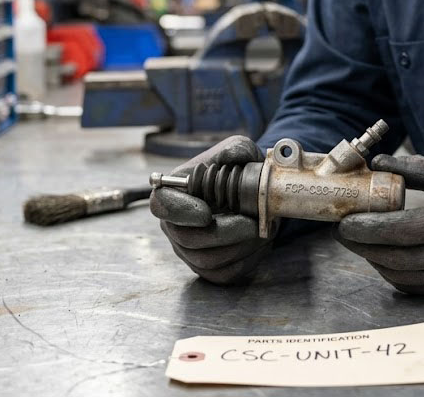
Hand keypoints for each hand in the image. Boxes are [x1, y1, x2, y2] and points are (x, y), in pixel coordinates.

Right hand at [150, 136, 275, 283]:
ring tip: (262, 229)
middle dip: (224, 233)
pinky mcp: (209, 269)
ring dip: (241, 246)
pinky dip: (248, 259)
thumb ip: (235, 150)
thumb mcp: (240, 150)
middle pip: (187, 239)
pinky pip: (224, 273)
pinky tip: (261, 241)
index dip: (180, 212)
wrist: (257, 195)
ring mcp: (189, 250)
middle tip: (253, 223)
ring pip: (207, 260)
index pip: (160, 205)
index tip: (206, 213)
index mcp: (175, 193)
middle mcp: (175, 225)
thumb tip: (230, 157)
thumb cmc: (240, 171)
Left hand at [334, 155, 423, 294]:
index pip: (403, 230)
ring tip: (359, 243)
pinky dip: (394, 274)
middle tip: (342, 232)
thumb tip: (379, 162)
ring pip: (403, 276)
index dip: (369, 229)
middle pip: (398, 257)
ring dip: (375, 261)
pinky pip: (417, 288)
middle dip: (363, 247)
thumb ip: (419, 168)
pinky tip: (383, 257)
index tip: (346, 221)